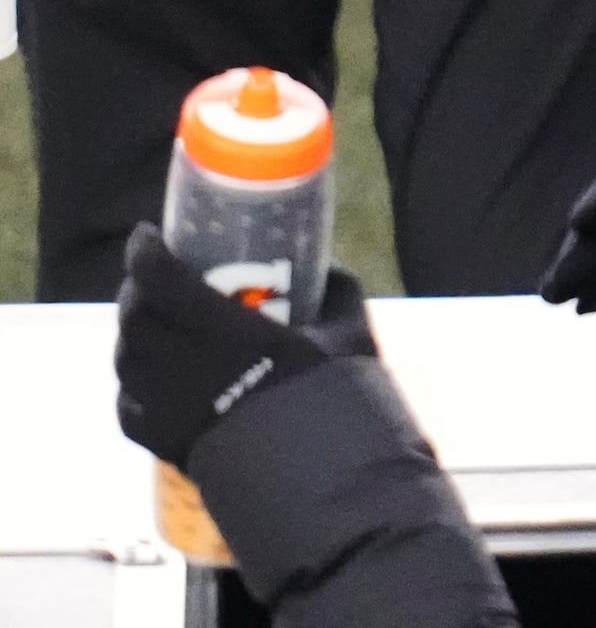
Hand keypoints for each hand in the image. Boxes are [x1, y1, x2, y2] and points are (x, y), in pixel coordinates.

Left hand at [115, 226, 375, 467]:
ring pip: (126, 356)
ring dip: (133, 332)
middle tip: (154, 275)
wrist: (319, 477)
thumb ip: (335, 293)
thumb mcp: (352, 334)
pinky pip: (129, 401)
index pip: (162, 280)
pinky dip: (135, 380)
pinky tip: (154, 376)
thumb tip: (323, 266)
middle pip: (134, 315)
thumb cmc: (339, 400)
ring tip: (153, 322)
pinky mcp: (160, 440)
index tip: (149, 234)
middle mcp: (183, 367)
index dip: (146, 252)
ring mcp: (166, 406)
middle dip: (136, 288)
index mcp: (226, 334)